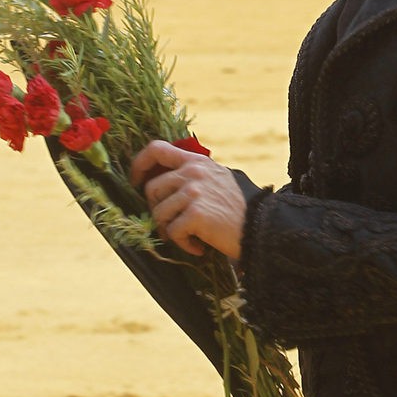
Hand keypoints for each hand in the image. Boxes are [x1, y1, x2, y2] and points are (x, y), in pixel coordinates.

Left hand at [130, 139, 245, 258]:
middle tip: (172, 224)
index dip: (139, 164)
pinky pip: (173, 232)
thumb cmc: (239, 206)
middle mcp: (193, 172)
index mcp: (196, 161)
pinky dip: (183, 244)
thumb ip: (193, 174)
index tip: (136, 181)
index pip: (157, 149)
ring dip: (170, 230)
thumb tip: (162, 181)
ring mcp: (193, 192)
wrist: (261, 226)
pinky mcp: (195, 214)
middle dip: (157, 210)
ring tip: (189, 237)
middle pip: (152, 189)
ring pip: (159, 213)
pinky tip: (199, 246)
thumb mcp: (217, 178)